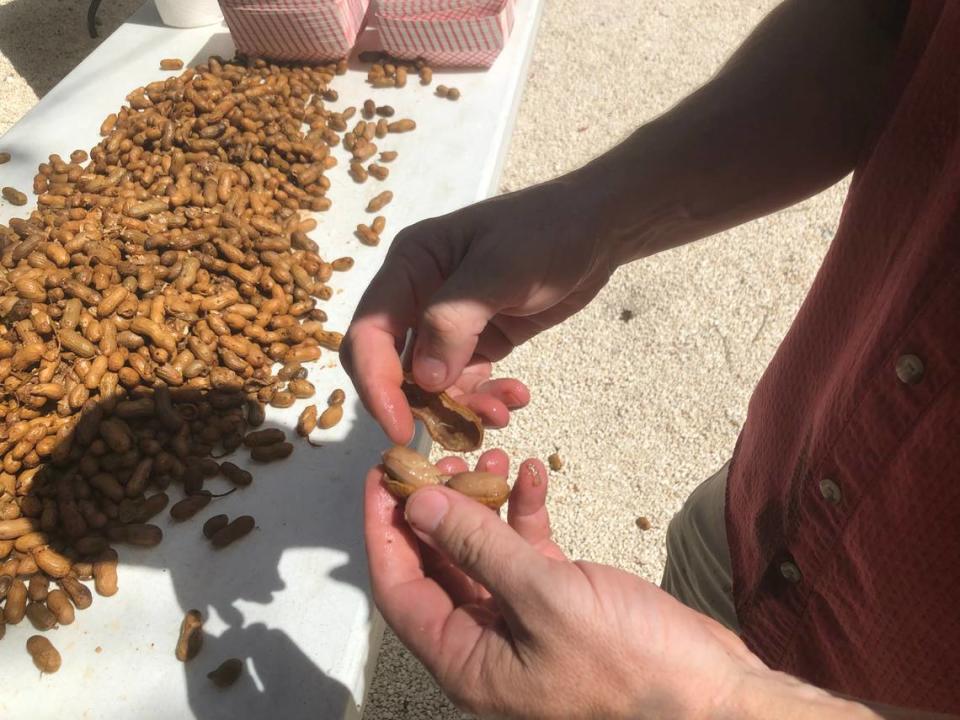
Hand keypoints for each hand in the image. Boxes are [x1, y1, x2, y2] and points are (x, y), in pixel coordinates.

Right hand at [342, 176, 613, 443]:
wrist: (597, 228)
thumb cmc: (547, 231)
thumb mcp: (501, 268)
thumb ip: (456, 320)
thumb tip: (424, 379)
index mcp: (411, 266)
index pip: (370, 332)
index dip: (376, 383)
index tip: (400, 428)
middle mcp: (419, 296)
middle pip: (392, 364)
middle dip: (419, 403)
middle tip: (454, 433)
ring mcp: (449, 322)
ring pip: (433, 382)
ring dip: (461, 406)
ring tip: (501, 412)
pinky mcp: (479, 341)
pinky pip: (467, 382)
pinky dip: (485, 398)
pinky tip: (516, 398)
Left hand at [364, 453, 764, 718]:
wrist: (711, 693)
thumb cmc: (630, 666)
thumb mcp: (544, 598)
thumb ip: (478, 547)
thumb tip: (419, 505)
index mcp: (467, 661)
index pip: (399, 591)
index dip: (383, 532)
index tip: (380, 477)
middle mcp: (486, 643)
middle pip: (437, 565)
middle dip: (436, 507)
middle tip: (437, 457)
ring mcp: (523, 620)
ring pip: (482, 550)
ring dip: (482, 504)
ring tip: (489, 458)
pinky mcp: (559, 600)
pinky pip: (526, 550)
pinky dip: (525, 514)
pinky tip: (533, 474)